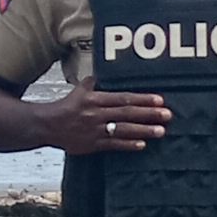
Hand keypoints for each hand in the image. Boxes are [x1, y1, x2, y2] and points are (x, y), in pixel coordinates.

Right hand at [40, 82, 174, 158]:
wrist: (48, 125)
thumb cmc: (67, 106)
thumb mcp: (79, 90)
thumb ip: (94, 82)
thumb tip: (103, 72)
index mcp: (95, 99)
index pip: (123, 98)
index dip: (142, 99)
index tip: (159, 100)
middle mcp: (97, 114)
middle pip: (126, 113)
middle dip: (149, 114)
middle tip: (167, 115)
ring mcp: (95, 130)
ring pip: (123, 130)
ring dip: (143, 130)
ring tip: (161, 131)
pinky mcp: (92, 144)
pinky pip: (112, 145)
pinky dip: (128, 144)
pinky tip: (142, 144)